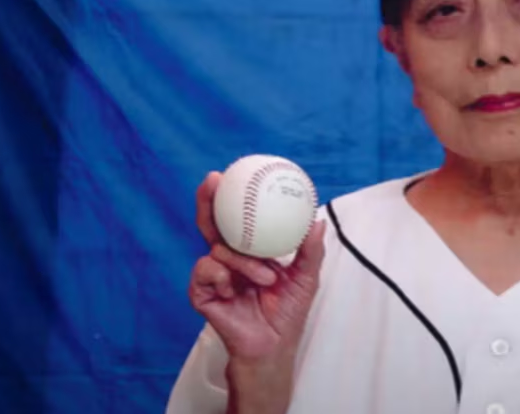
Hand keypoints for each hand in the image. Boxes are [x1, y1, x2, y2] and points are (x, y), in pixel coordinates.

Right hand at [188, 172, 326, 362]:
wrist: (273, 347)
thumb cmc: (288, 312)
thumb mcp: (305, 278)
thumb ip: (310, 251)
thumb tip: (317, 221)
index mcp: (249, 252)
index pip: (236, 219)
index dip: (231, 197)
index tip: (232, 172)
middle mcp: (228, 259)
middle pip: (212, 223)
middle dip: (208, 199)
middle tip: (214, 181)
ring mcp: (214, 275)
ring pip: (216, 249)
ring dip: (242, 261)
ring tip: (265, 278)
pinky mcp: (202, 293)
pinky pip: (205, 272)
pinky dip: (222, 275)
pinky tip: (232, 286)